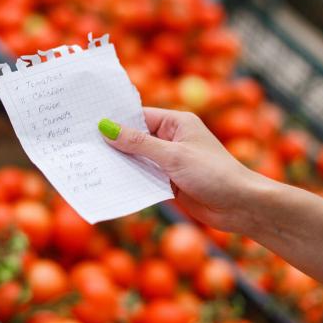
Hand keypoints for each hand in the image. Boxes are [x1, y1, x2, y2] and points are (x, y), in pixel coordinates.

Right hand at [99, 107, 269, 233]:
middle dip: (114, 143)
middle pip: (135, 138)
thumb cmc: (213, 173)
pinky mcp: (169, 182)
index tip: (88, 124)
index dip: (115, 121)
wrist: (241, 206)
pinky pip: (144, 178)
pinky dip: (130, 180)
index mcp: (177, 123)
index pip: (139, 117)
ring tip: (89, 164)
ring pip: (138, 160)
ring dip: (120, 164)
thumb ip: (138, 143)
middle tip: (82, 145)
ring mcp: (170, 162)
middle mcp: (172, 139)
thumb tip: (106, 128)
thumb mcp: (173, 155)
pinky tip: (109, 182)